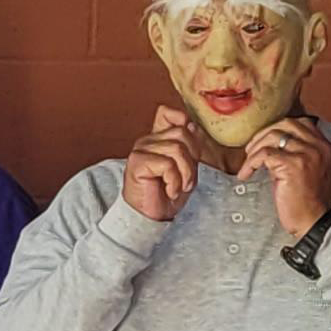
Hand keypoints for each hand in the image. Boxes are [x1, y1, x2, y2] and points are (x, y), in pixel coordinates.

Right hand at [123, 108, 199, 223]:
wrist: (150, 217)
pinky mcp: (138, 163)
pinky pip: (167, 164)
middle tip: (187, 178)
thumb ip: (189, 146)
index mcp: (158, 139)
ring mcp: (141, 150)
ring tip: (179, 186)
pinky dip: (174, 181)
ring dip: (185, 173)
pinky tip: (169, 191)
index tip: (191, 149)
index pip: (167, 113)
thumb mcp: (186, 167)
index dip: (183, 121)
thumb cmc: (166, 193)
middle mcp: (147, 141)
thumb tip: (193, 126)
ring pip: (177, 149)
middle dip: (192, 158)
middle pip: (181, 132)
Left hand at [242, 118, 330, 238]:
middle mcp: (319, 147)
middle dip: (264, 134)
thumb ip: (297, 153)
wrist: (314, 221)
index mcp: (325, 147)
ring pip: (273, 136)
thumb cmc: (307, 201)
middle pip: (286, 123)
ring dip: (255, 148)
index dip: (278, 128)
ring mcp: (307, 154)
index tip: (264, 141)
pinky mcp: (293, 165)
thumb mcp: (308, 170)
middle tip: (251, 149)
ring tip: (249, 163)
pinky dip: (251, 163)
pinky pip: (265, 154)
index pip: (301, 122)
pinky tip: (246, 174)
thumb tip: (270, 144)